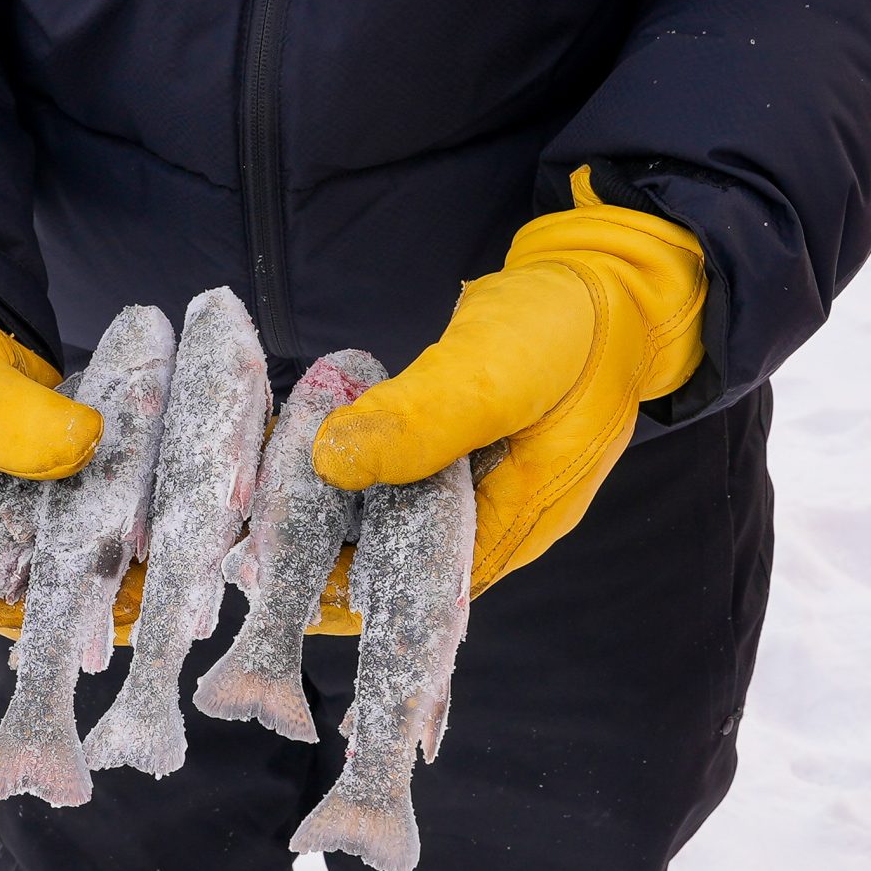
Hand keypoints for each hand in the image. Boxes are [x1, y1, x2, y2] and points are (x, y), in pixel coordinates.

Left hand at [311, 166, 706, 596]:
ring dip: (345, 519)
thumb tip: (332, 462)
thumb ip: (422, 418)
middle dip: (336, 562)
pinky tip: (318, 467)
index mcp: (519, 522)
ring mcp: (491, 487)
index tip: (278, 582)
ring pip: (406, 525)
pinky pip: (411, 484)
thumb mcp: (496, 369)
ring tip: (271, 513)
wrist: (614, 277)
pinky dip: (366, 478)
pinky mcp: (474, 452)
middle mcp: (504, 521)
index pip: (423, 590)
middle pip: (410, 566)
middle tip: (256, 549)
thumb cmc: (568, 325)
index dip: (350, 593)